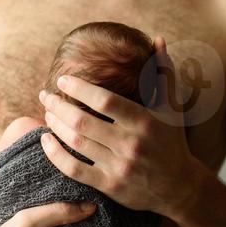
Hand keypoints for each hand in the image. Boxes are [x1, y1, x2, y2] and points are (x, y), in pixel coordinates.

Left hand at [38, 35, 196, 217]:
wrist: (180, 188)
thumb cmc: (173, 141)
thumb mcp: (172, 107)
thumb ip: (162, 73)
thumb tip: (157, 39)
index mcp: (145, 121)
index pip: (104, 100)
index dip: (79, 88)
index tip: (63, 80)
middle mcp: (131, 144)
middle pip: (82, 121)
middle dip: (57, 106)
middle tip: (45, 95)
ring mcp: (119, 167)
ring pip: (75, 143)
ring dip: (55, 126)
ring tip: (47, 113)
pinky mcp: (109, 186)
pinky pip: (74, 169)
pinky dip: (55, 154)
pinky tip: (45, 140)